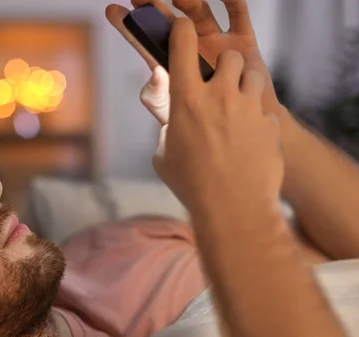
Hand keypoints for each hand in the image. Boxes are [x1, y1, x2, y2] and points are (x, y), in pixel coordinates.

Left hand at [106, 0, 279, 118]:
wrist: (246, 140)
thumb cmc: (207, 134)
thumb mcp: (176, 121)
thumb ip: (159, 99)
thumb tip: (155, 73)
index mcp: (172, 70)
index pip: (146, 46)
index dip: (130, 29)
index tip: (113, 11)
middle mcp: (192, 53)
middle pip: (170, 23)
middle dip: (154, 7)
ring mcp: (216, 45)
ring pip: (201, 14)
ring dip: (188, 1)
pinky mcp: (243, 44)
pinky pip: (238, 17)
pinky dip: (233, 1)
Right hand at [155, 19, 282, 215]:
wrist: (232, 209)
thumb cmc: (191, 184)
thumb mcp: (163, 154)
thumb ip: (168, 126)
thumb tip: (170, 117)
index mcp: (186, 99)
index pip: (183, 43)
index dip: (181, 30)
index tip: (181, 29)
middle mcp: (219, 95)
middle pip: (228, 56)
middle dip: (224, 67)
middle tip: (218, 85)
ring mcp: (249, 107)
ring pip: (253, 74)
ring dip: (243, 85)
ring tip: (235, 108)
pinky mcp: (270, 123)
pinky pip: (264, 109)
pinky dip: (256, 117)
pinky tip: (247, 139)